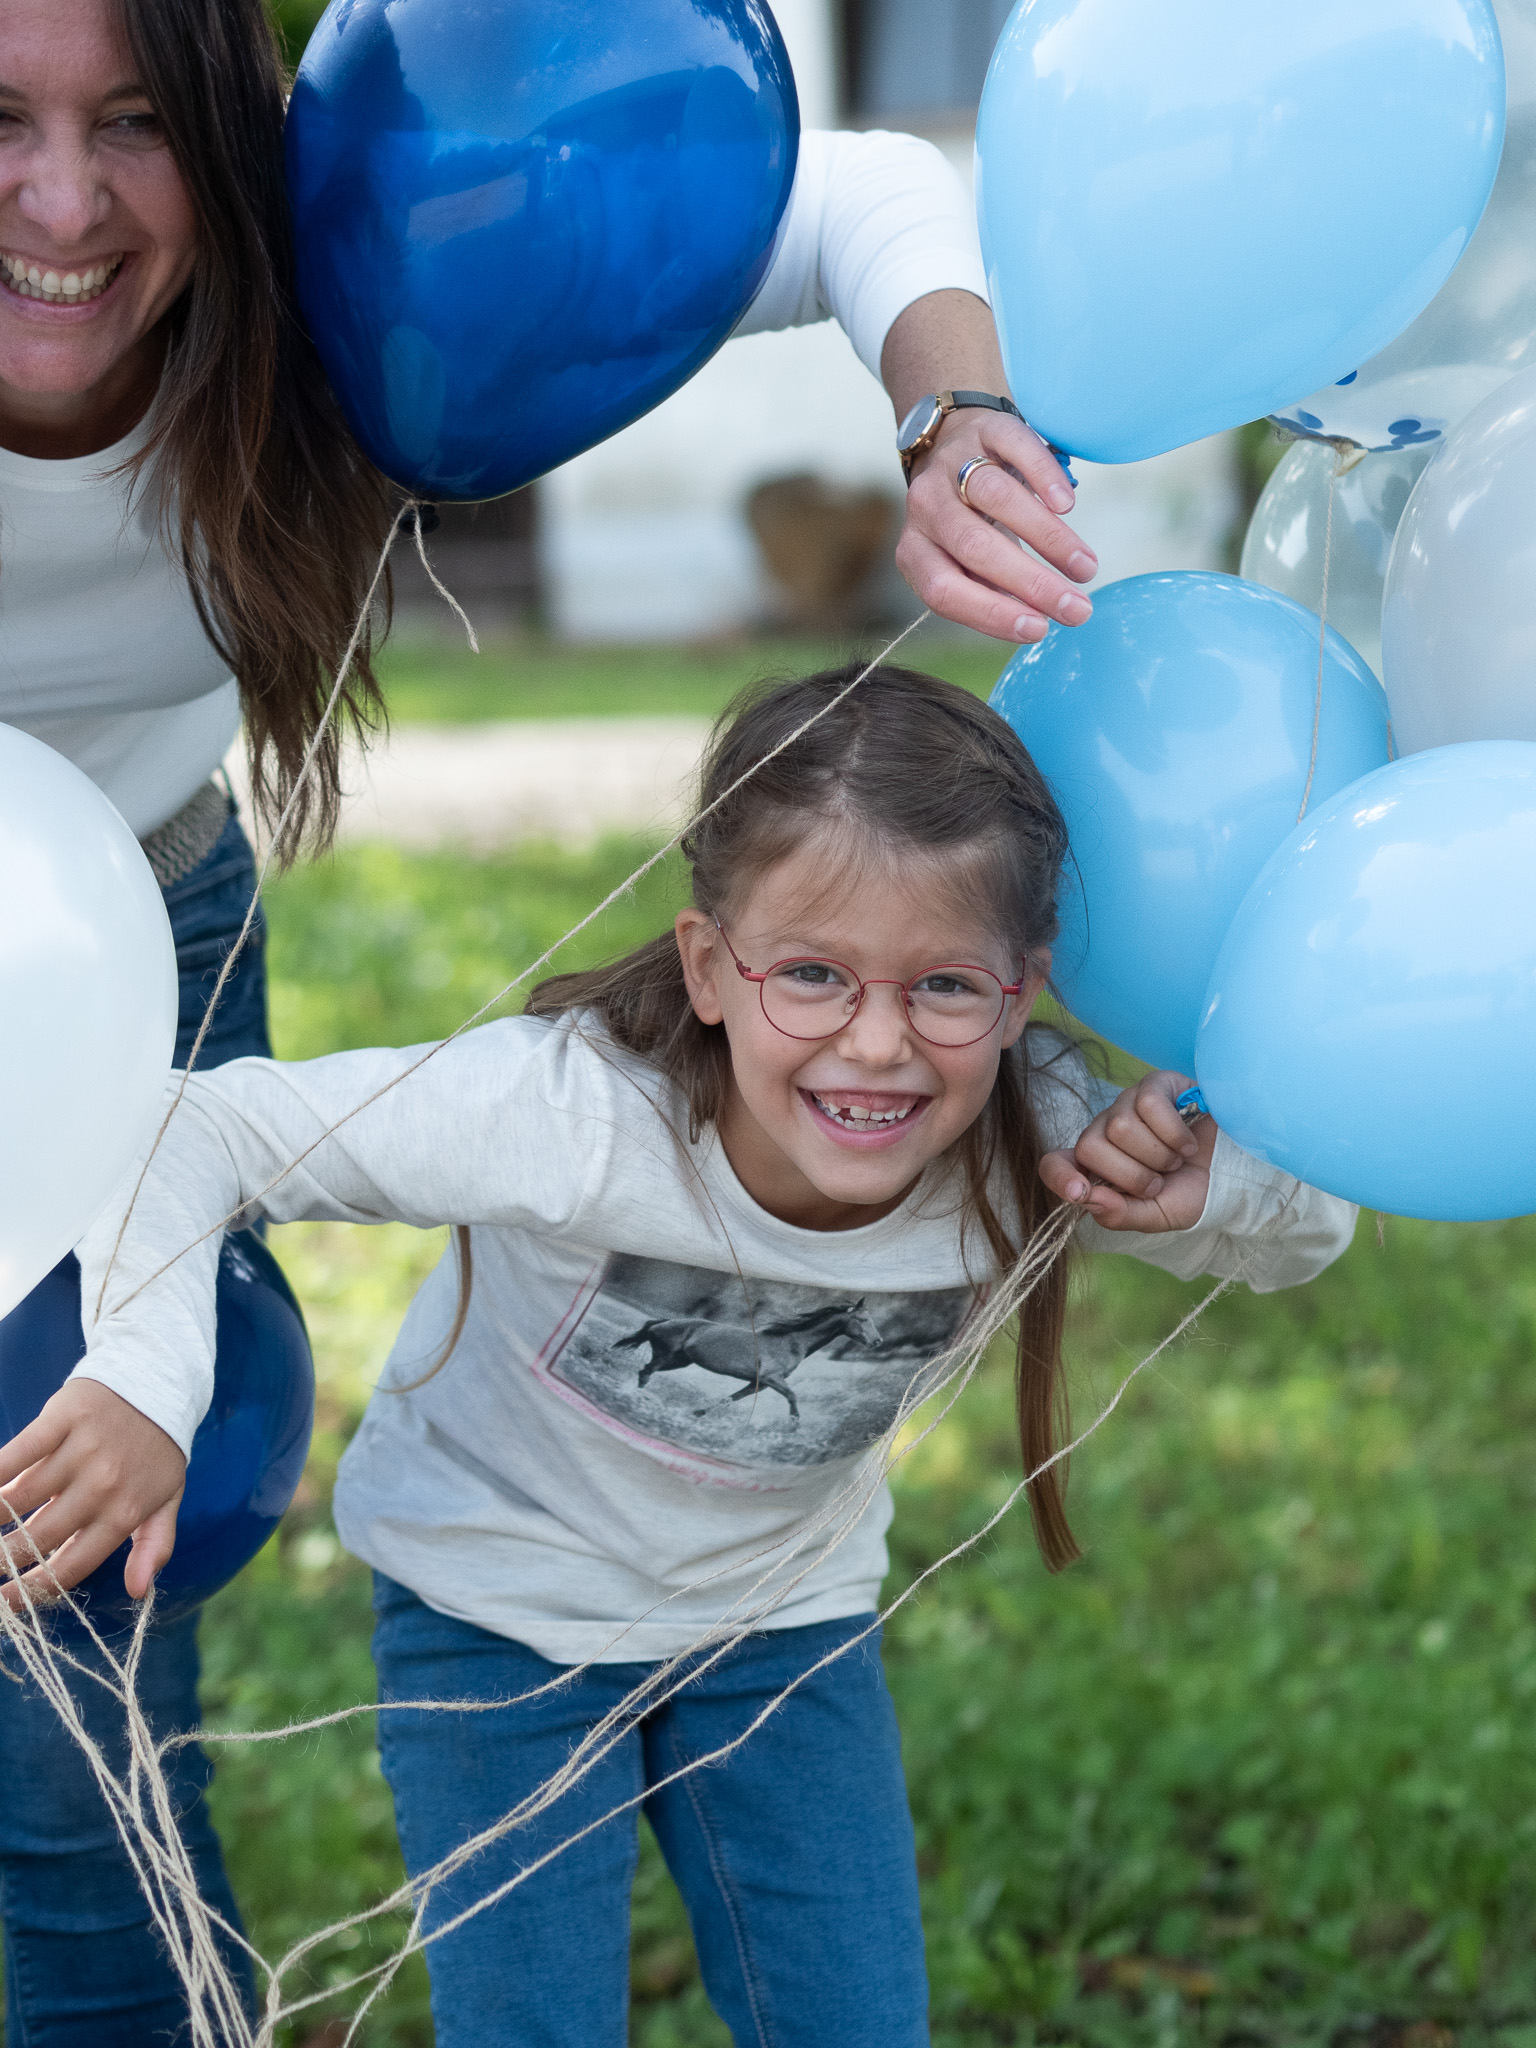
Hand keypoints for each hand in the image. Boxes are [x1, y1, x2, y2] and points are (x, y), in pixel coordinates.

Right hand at [0, 1381, 184, 1607]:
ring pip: (18, 1498)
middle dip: (1, 1560)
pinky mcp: (63, 1418)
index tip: (5, 1602)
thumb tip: (138, 1591)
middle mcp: (103, 1485)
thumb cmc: (157, 1449)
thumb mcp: (168, 1498)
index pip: (70, 1565)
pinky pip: (14, 1454)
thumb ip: (154, 1544)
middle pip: (36, 1538)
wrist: (160, 1380)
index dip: (31, 1590)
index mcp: (126, 1513)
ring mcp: (82, 1450)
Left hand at [899, 406, 1098, 642]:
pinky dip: (1042, 476)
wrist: (952, 442)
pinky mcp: (984, 430)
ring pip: (996, 498)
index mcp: (915, 551)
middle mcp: (925, 508)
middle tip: (1078, 608)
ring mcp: (951, 464)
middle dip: (1032, 583)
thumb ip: (990, 592)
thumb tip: (1036, 625)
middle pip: (975, 547)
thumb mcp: (966, 563)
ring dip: (1048, 537)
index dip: (991, 613)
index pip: (943, 591)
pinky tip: (1067, 505)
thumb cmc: (968, 522)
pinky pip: (1013, 447)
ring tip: (1086, 568)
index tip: (1040, 629)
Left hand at [1039, 1072, 1215, 1232]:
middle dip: (1131, 1174)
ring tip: (1176, 1159)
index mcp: (1098, 1167)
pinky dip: (1173, 1132)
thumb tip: (1086, 1198)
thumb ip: (1119, 1214)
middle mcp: (1105, 1131)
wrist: (1236, 1173)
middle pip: (1090, 1145)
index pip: (1054, 1164)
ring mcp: (1128, 1104)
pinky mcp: (1156, 1085)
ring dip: (1157, 1154)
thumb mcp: (1155, 1215)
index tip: (1079, 1192)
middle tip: (1159, 1180)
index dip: (1059, 1176)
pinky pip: (1148, 1104)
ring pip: (1120, 1125)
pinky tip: (1187, 1141)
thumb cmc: (1192, 1192)